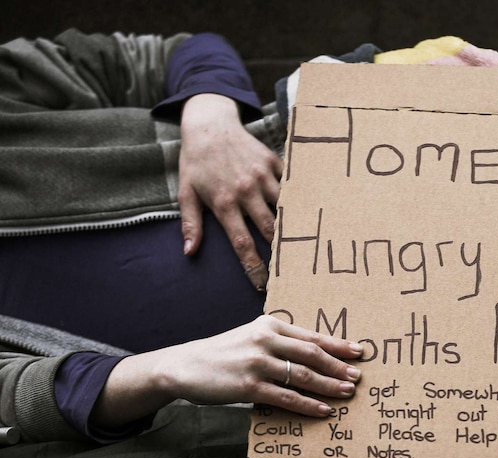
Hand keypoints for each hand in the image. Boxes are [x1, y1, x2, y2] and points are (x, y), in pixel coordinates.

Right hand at [91, 315, 363, 427]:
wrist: (185, 366)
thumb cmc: (225, 353)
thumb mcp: (252, 336)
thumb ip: (280, 341)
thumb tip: (316, 354)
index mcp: (270, 325)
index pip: (311, 336)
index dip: (338, 344)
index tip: (359, 351)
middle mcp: (266, 340)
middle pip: (312, 354)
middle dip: (339, 366)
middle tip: (357, 376)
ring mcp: (257, 363)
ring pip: (303, 376)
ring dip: (329, 386)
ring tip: (347, 393)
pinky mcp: (249, 387)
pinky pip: (286, 397)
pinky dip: (308, 405)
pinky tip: (323, 410)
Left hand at [178, 93, 283, 289]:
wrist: (210, 125)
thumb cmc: (196, 163)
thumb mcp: (186, 193)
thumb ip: (191, 224)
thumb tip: (190, 252)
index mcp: (224, 203)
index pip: (242, 243)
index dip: (254, 267)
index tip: (262, 284)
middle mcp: (245, 190)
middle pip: (269, 229)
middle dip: (280, 251)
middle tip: (290, 268)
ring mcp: (262, 175)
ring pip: (284, 208)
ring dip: (292, 227)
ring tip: (302, 244)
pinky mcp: (273, 163)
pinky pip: (289, 186)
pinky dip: (296, 200)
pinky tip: (304, 214)